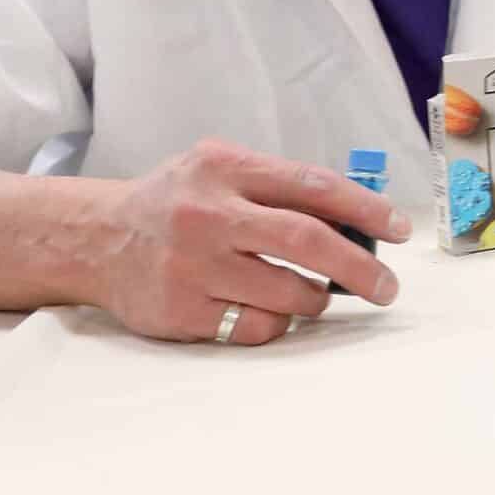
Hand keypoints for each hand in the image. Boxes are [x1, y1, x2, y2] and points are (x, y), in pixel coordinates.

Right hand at [89, 140, 408, 345]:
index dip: (366, 209)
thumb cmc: (177, 202)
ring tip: (318, 295)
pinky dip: (279, 322)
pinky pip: (256, 326)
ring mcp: (191, 266)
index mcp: (225, 167)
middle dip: (360, 267)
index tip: (400, 229)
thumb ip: (278, 185)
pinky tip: (270, 309)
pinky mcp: (179, 311)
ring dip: (318, 299)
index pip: (314, 186)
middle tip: (388, 286)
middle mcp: (207, 214)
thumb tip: (361, 218)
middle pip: (307, 241)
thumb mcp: (219, 169)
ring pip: (288, 292)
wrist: (95, 239)